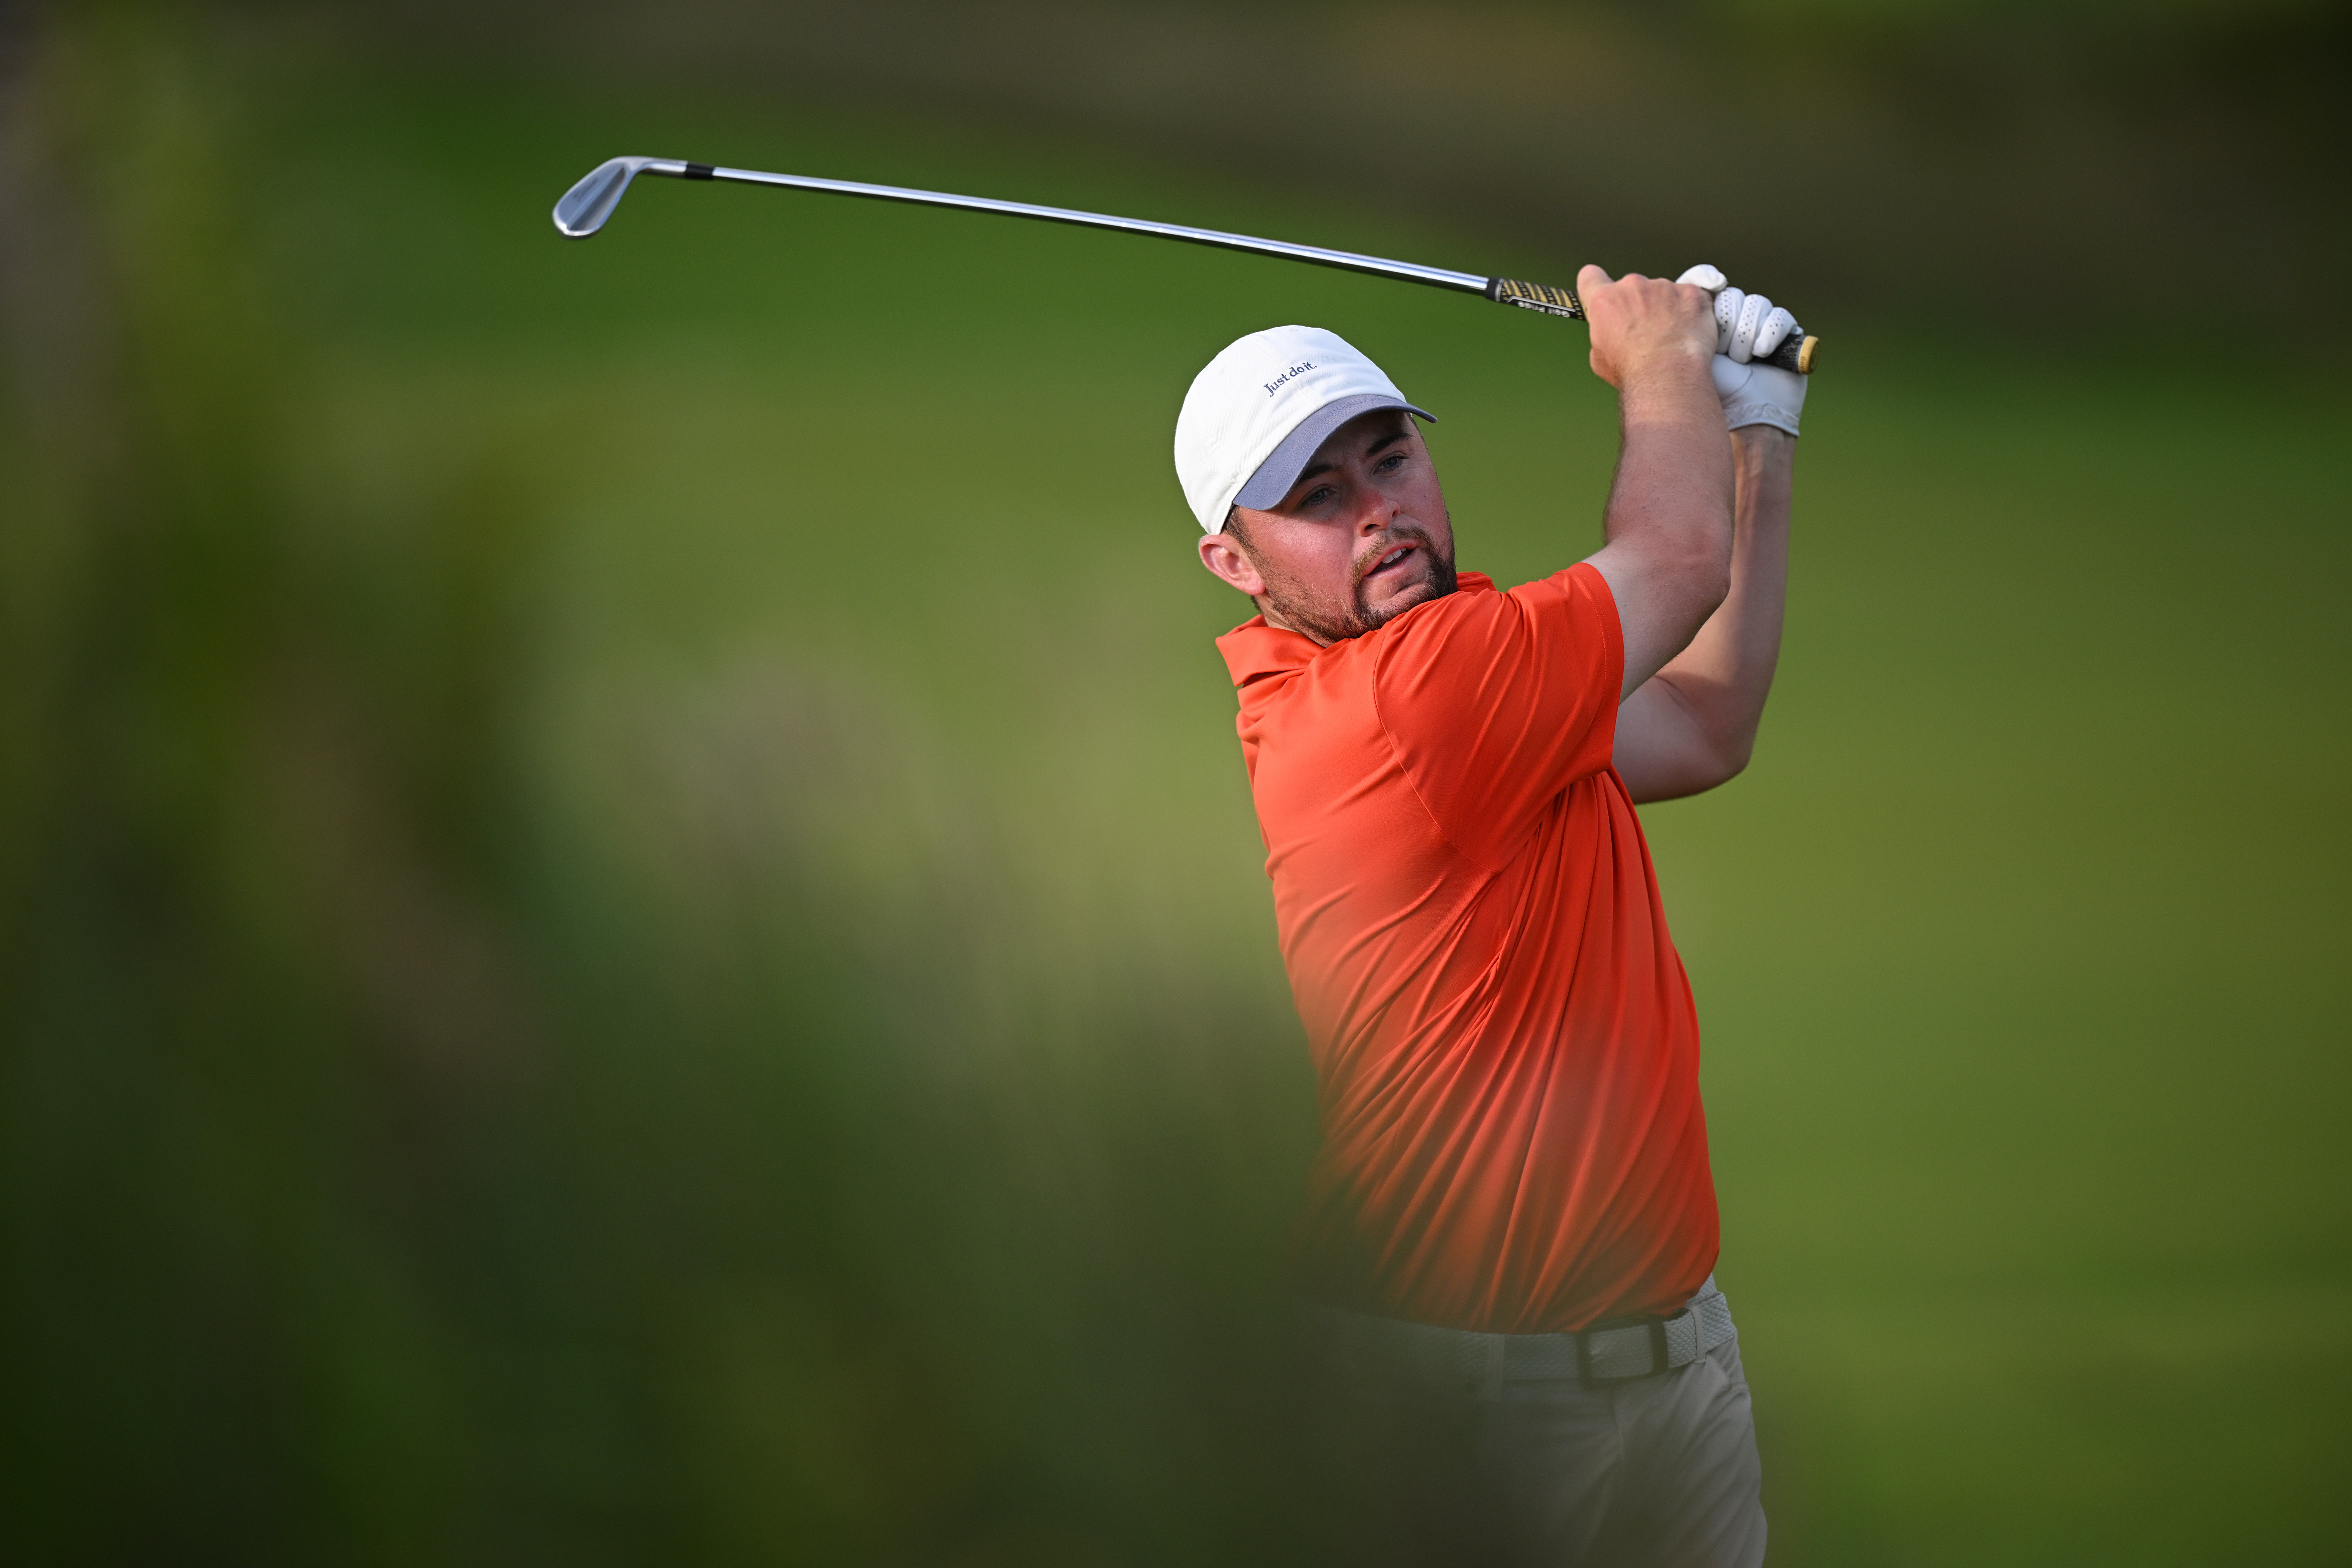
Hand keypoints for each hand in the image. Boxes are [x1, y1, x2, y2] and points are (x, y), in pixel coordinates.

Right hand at [1578, 265, 1717, 393]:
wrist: (1668, 376)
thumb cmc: (1632, 372)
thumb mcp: (1599, 358)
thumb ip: (1604, 334)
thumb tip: (1613, 334)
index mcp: (1605, 300)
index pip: (1591, 276)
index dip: (1595, 285)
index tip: (1604, 296)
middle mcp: (1633, 286)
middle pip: (1632, 287)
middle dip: (1636, 304)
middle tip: (1645, 331)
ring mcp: (1664, 287)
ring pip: (1662, 291)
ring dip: (1664, 307)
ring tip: (1670, 335)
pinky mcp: (1691, 293)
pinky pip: (1690, 296)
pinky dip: (1689, 310)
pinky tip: (1689, 331)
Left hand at [1677, 264, 1806, 436]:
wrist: (1744, 417)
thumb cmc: (1713, 392)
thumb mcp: (1689, 356)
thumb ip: (1682, 328)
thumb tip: (1671, 294)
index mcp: (1710, 325)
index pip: (1712, 290)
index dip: (1709, 282)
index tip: (1711, 284)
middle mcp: (1736, 324)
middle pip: (1734, 297)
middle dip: (1729, 322)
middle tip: (1724, 351)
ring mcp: (1763, 329)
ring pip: (1758, 304)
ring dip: (1748, 332)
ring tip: (1742, 360)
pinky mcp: (1787, 336)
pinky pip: (1781, 316)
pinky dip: (1770, 331)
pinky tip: (1762, 353)